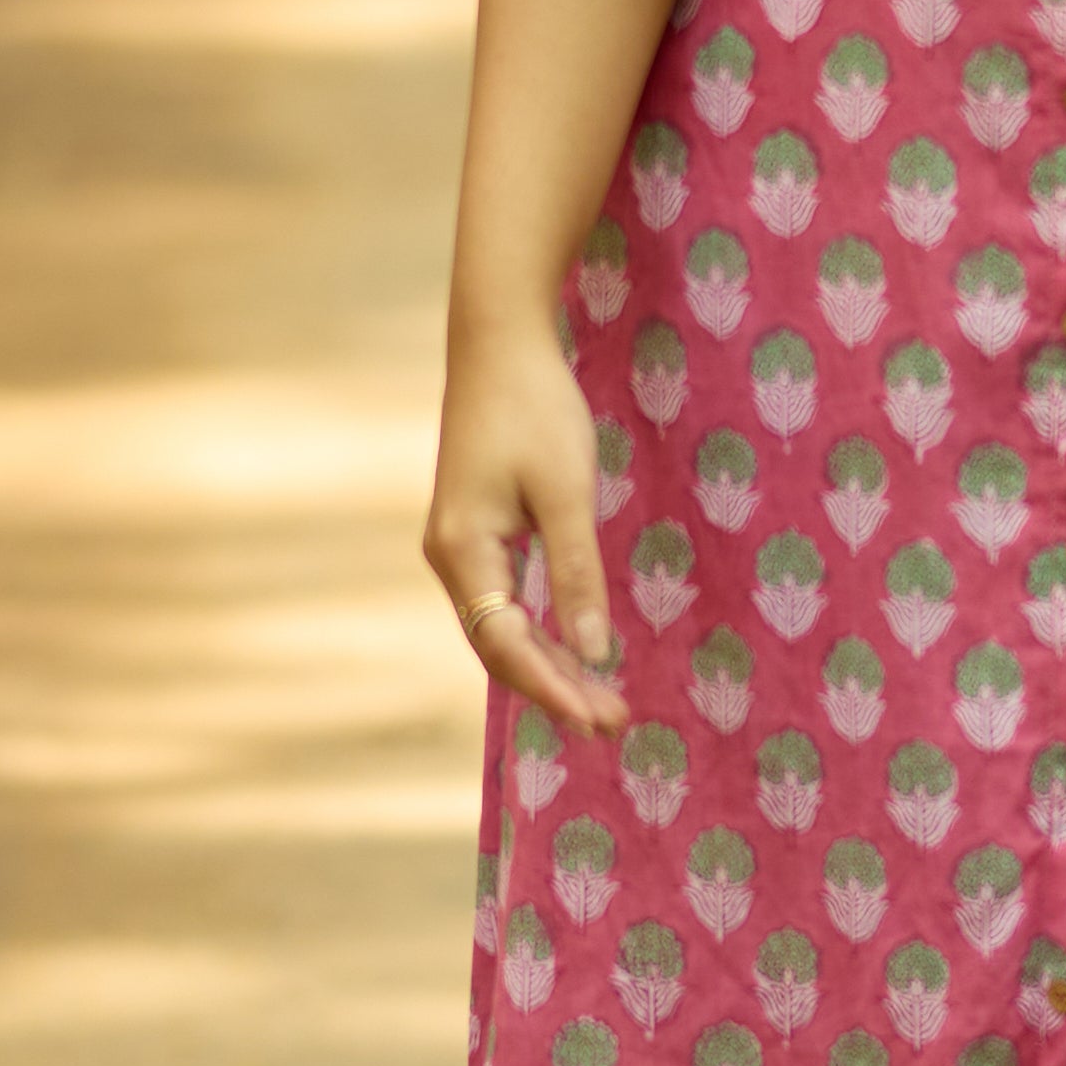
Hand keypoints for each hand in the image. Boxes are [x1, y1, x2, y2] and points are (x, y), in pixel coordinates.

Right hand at [424, 308, 628, 735]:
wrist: (498, 342)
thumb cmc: (535, 407)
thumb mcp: (566, 492)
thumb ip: (578, 572)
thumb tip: (594, 652)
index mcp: (464, 551)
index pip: (506, 644)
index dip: (554, 687)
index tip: (600, 719)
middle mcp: (450, 557)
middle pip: (500, 646)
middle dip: (556, 686)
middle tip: (614, 723)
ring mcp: (458, 546)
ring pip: (501, 627)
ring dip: (550, 663)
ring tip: (601, 700)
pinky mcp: (476, 531)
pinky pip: (504, 601)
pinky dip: (539, 631)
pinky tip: (572, 650)